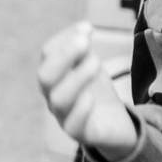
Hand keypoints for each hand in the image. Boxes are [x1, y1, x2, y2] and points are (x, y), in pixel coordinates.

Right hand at [37, 23, 139, 161]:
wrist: (115, 125)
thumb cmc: (98, 92)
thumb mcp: (91, 66)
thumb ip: (85, 49)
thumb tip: (84, 28)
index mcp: (53, 76)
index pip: (48, 54)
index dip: (65, 38)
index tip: (88, 27)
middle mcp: (53, 96)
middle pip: (45, 76)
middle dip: (64, 55)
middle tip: (85, 42)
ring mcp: (64, 117)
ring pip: (58, 99)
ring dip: (77, 77)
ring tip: (96, 63)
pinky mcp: (81, 134)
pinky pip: (73, 126)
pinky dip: (81, 109)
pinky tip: (91, 97)